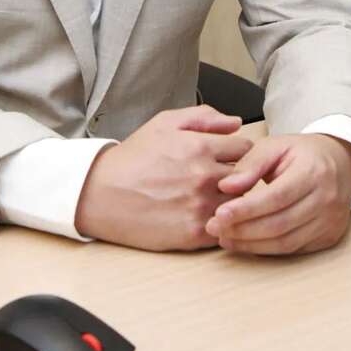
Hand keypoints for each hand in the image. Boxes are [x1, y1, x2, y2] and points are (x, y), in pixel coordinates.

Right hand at [75, 105, 253, 250]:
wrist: (102, 194)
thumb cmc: (134, 157)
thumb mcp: (164, 123)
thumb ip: (204, 117)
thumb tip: (236, 123)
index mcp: (200, 146)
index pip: (246, 148)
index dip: (238, 152)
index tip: (227, 158)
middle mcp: (205, 176)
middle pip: (248, 177)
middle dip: (240, 176)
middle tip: (221, 178)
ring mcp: (201, 206)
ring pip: (239, 204)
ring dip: (232, 201)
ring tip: (211, 197)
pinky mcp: (195, 233)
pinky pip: (225, 227)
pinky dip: (221, 222)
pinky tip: (202, 214)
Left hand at [205, 133, 350, 255]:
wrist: (339, 163)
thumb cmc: (301, 153)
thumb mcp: (274, 146)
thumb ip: (250, 164)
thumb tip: (225, 186)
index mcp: (313, 171)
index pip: (276, 197)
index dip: (246, 209)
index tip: (219, 214)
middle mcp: (326, 199)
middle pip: (280, 224)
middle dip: (243, 230)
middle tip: (214, 228)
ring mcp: (330, 221)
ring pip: (286, 242)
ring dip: (252, 244)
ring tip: (225, 237)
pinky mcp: (329, 237)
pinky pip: (294, 249)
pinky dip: (267, 249)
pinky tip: (246, 243)